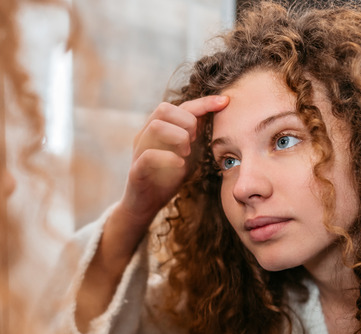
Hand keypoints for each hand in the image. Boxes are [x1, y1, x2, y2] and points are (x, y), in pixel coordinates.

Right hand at [120, 95, 228, 225]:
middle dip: (186, 122)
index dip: (203, 103)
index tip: (225, 102)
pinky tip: (179, 165)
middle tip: (195, 140)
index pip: (180, 106)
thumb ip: (195, 136)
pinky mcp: (136, 170)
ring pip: (156, 126)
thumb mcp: (187, 153)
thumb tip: (217, 115)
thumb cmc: (167, 176)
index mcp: (158, 128)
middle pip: (163, 108)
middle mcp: (145, 135)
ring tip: (186, 154)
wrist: (146, 205)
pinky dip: (169, 158)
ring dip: (178, 137)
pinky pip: (149, 155)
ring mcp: (138, 151)